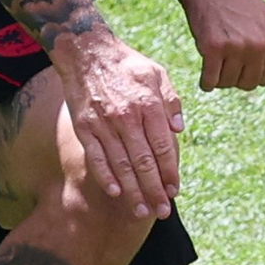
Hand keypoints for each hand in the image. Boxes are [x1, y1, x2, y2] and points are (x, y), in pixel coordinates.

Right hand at [56, 30, 183, 219]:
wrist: (88, 53)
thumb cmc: (127, 64)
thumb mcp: (157, 73)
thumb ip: (171, 100)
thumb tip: (179, 130)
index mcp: (148, 102)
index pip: (163, 145)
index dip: (170, 170)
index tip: (176, 189)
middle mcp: (127, 115)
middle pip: (144, 161)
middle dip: (155, 190)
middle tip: (163, 211)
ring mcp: (104, 123)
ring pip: (121, 165)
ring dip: (132, 191)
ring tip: (142, 211)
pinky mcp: (85, 127)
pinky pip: (96, 158)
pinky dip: (105, 177)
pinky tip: (115, 193)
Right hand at [179, 0, 264, 90]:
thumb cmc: (236, 2)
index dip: (250, 74)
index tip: (240, 65)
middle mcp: (259, 46)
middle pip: (247, 84)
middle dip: (235, 77)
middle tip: (225, 63)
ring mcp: (237, 47)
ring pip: (227, 83)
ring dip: (219, 78)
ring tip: (216, 61)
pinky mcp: (214, 48)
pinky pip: (209, 82)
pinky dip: (206, 82)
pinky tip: (205, 75)